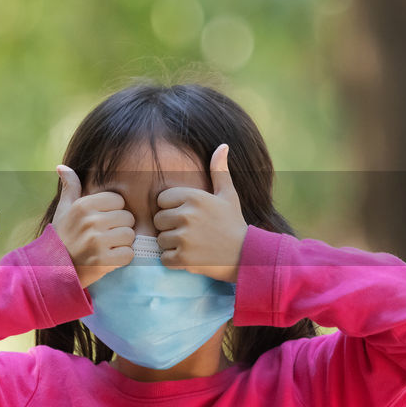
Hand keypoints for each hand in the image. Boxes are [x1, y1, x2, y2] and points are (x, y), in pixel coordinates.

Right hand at [52, 165, 135, 287]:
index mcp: (83, 205)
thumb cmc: (62, 237)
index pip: (118, 200)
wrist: (52, 269)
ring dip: (122, 243)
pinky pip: (128, 254)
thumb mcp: (63, 210)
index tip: (101, 221)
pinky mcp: (103, 261)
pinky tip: (108, 259)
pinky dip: (121, 259)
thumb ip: (70, 187)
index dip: (113, 211)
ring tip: (106, 247)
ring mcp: (97, 242)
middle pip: (128, 218)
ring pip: (130, 235)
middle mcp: (91, 221)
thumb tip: (62, 166)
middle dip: (119, 227)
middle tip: (104, 237)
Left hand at [153, 143, 247, 283]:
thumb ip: (219, 171)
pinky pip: (164, 258)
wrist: (247, 255)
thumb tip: (222, 145)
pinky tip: (190, 257)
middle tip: (190, 233)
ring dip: (172, 245)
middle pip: (158, 220)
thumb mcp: (228, 195)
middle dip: (170, 228)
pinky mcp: (183, 258)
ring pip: (160, 240)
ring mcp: (184, 237)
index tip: (188, 216)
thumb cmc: (234, 223)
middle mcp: (187, 215)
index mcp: (194, 196)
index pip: (162, 200)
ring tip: (192, 245)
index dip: (172, 209)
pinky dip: (174, 261)